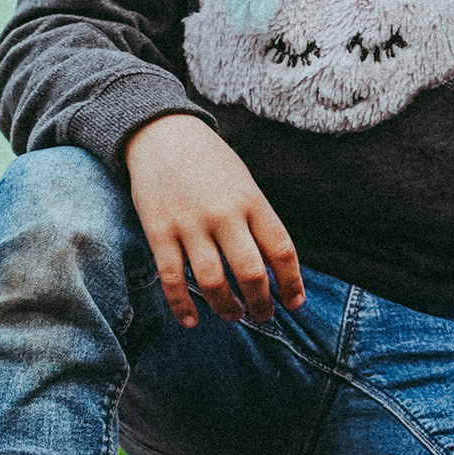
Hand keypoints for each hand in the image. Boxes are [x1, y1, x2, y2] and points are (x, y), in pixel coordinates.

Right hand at [124, 113, 305, 329]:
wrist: (162, 133)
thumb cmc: (209, 163)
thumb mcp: (244, 183)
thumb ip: (258, 221)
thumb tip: (274, 267)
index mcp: (251, 201)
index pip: (281, 250)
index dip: (292, 283)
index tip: (294, 303)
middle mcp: (224, 214)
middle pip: (251, 273)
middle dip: (261, 305)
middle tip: (262, 317)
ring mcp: (190, 223)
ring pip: (213, 281)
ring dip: (226, 308)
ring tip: (233, 316)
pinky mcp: (159, 231)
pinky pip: (172, 278)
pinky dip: (182, 305)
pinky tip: (191, 321)